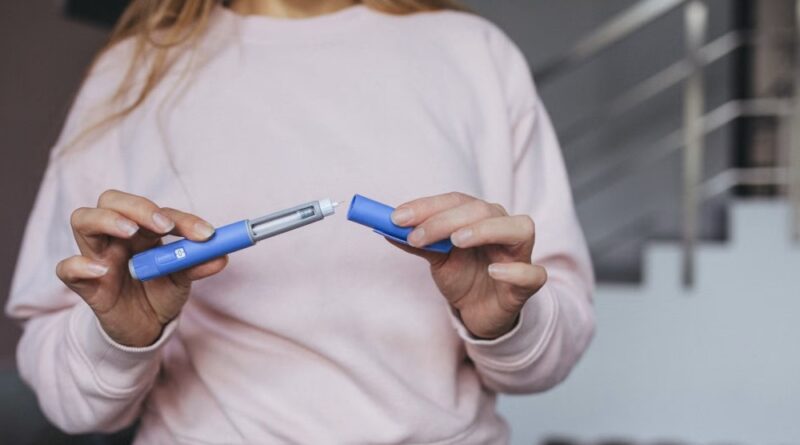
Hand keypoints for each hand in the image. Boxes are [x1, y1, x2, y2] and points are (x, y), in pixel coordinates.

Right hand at [56, 190, 227, 346]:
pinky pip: (67, 268)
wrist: (144, 328)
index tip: (206, 235)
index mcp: (143, 230)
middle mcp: (117, 236)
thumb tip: (222, 256)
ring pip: (83, 219)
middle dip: (138, 207)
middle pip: (112, 200)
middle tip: (163, 226)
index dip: (182, 220)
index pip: (157, 212)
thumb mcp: (183, 280)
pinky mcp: (84, 284)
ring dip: (107, 220)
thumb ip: (197, 265)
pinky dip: (80, 265)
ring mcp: (97, 256)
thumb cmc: (161, 293)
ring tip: (131, 233)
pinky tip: (102, 271)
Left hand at [390, 192, 546, 338]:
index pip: (456, 200)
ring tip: (456, 240)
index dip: (426, 206)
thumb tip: (385, 227)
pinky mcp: (527, 285)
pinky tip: (494, 271)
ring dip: (485, 230)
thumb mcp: (437, 258)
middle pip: (482, 210)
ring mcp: (519, 255)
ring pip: (519, 229)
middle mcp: (503, 228)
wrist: (480, 312)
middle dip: (445, 220)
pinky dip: (516, 271)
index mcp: (480, 216)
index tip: (396, 218)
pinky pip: (534, 274)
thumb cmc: (463, 276)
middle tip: (416, 236)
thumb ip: (417, 243)